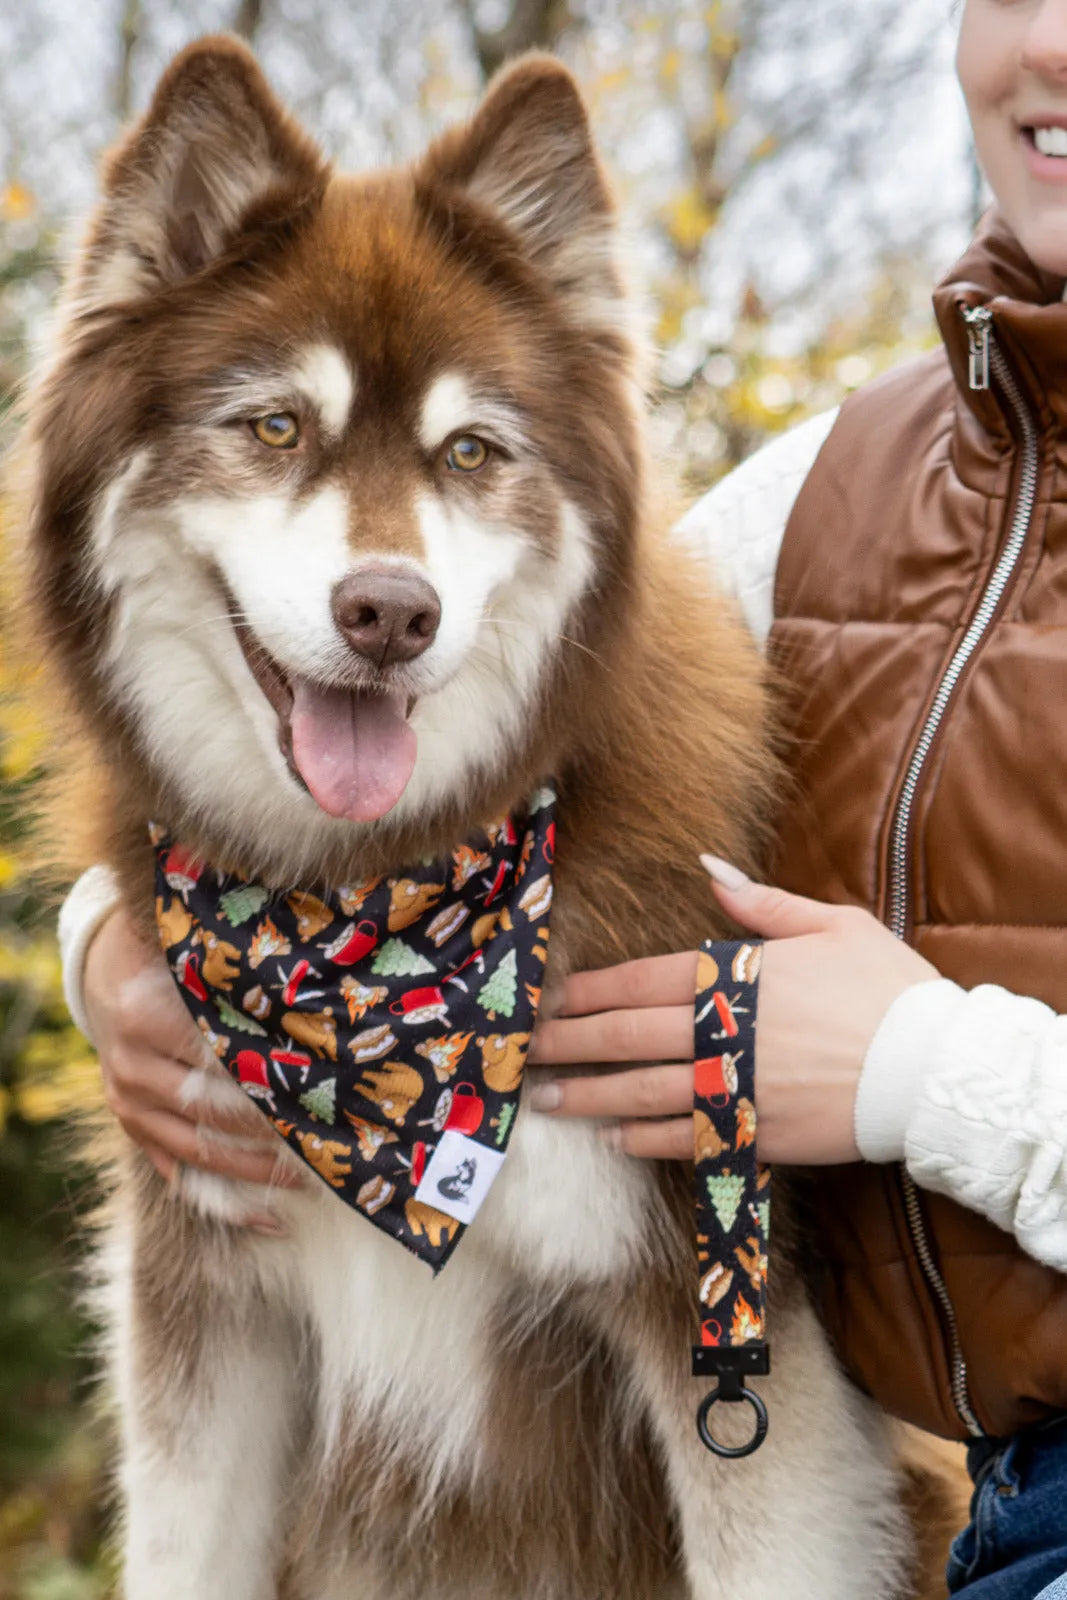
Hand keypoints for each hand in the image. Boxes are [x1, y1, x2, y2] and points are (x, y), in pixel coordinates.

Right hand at [85, 906, 300, 1217]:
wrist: (107, 974)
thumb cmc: (170, 963)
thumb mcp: (193, 962)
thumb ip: (234, 983)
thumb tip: (307, 997)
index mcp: (145, 1021)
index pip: (217, 1062)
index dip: (269, 1080)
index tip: (320, 1094)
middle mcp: (131, 1070)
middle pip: (210, 1114)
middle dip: (271, 1132)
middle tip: (327, 1145)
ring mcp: (127, 1105)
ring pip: (198, 1152)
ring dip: (256, 1172)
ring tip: (310, 1182)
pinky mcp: (132, 1128)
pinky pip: (179, 1174)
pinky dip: (226, 1200)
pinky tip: (272, 1220)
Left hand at [527, 860, 937, 1161]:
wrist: (933, 1069)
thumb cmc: (886, 988)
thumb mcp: (832, 925)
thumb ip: (763, 904)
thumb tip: (710, 871)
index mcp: (736, 976)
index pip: (641, 980)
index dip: (589, 990)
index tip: (548, 996)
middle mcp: (723, 1031)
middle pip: (627, 1036)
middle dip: (569, 1041)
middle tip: (522, 1049)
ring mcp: (735, 1086)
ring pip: (642, 1091)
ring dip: (588, 1095)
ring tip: (544, 1098)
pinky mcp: (754, 1133)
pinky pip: (685, 1138)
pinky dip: (644, 1138)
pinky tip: (611, 1137)